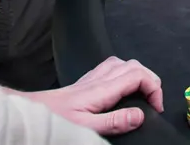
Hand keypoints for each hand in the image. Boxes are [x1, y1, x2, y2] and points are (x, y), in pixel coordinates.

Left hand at [24, 56, 163, 136]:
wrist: (33, 112)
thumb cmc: (57, 120)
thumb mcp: (87, 127)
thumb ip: (114, 121)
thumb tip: (140, 115)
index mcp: (103, 89)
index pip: (138, 75)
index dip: (154, 89)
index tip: (156, 108)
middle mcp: (99, 78)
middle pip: (134, 66)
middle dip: (150, 81)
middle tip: (153, 103)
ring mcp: (92, 77)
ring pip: (123, 63)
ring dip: (138, 75)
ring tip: (142, 95)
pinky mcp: (86, 81)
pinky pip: (111, 67)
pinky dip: (124, 73)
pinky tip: (121, 88)